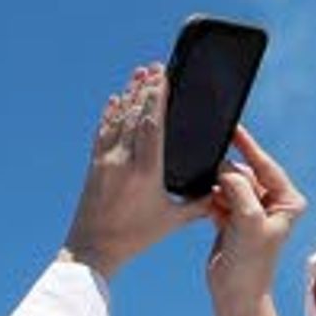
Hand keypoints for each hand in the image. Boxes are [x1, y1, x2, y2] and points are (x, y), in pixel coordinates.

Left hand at [62, 66, 197, 274]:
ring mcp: (105, 161)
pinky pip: (102, 132)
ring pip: (117, 120)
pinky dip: (110, 114)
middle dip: (144, 88)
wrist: (93, 249)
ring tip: (137, 74)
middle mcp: (122, 160)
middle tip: (152, 66)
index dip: (157, 97)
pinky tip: (114, 100)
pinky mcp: (94, 166)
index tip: (162, 76)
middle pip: (134, 114)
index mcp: (145, 170)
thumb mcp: (172, 220)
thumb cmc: (135, 237)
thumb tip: (222, 188)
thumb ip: (199, 203)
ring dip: (128, 95)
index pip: (152, 123)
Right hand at [202, 128, 304, 290]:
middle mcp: (273, 203)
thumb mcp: (248, 220)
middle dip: (225, 171)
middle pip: (245, 174)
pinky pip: (219, 198)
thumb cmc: (251, 263)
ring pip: (229, 186)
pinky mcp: (233, 220)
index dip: (248, 147)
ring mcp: (252, 211)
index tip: (233, 128)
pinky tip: (199, 199)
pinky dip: (209, 199)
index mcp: (288, 200)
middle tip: (206, 166)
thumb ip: (239, 189)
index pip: (266, 166)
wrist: (236, 293)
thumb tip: (224, 167)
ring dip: (215, 186)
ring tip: (201, 185)